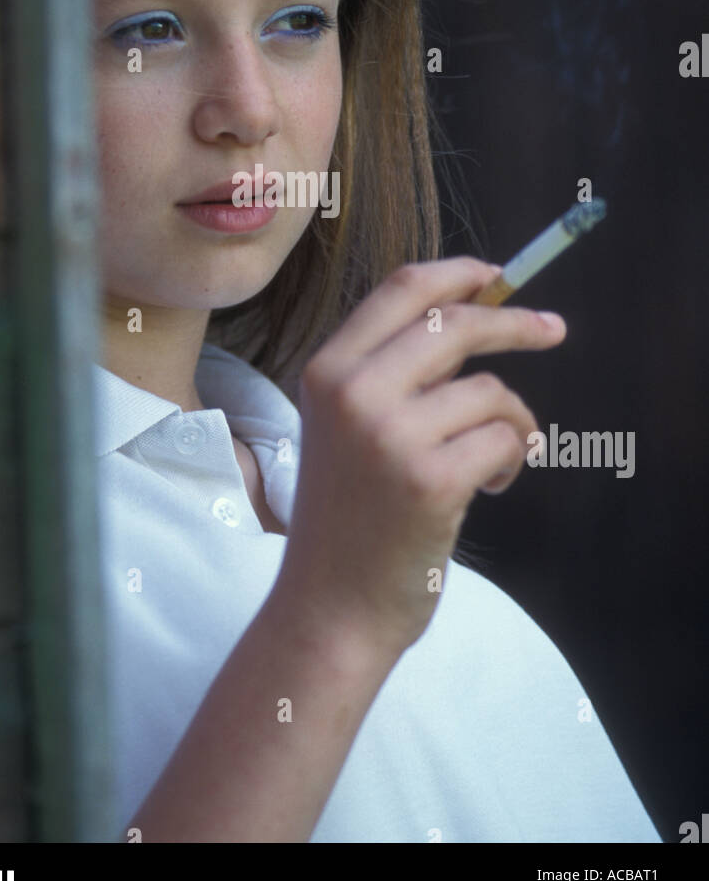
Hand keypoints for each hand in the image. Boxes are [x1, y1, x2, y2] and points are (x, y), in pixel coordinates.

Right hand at [274, 258, 565, 656]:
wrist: (331, 607)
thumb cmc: (349, 516)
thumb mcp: (347, 426)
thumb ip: (394, 371)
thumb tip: (474, 313)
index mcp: (327, 370)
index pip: (402, 290)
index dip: (457, 274)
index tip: (497, 276)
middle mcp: (352, 393)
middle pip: (455, 323)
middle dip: (515, 323)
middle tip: (553, 329)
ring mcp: (390, 435)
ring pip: (489, 391)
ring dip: (513, 422)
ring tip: (496, 459)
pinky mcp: (432, 479)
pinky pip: (504, 439)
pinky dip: (512, 460)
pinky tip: (489, 488)